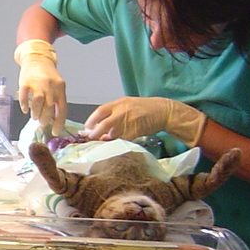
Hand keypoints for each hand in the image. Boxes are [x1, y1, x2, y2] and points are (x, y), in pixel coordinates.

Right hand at [14, 40, 67, 134]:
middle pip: (49, 107)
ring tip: (34, 117)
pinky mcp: (25, 82)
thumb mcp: (57, 87)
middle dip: (45, 119)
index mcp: (60, 89)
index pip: (62, 109)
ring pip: (38, 102)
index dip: (59, 122)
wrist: (37, 59)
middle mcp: (50, 86)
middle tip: (42, 123)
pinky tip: (25, 110)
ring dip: (36, 113)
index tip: (55, 132)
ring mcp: (37, 83)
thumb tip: (54, 120)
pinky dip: (25, 105)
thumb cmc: (48, 76)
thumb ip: (56, 101)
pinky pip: (25, 96)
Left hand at [84, 96, 206, 145]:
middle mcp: (122, 111)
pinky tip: (116, 145)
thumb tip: (100, 127)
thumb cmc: (144, 109)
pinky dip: (117, 143)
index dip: (91, 120)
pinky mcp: (136, 131)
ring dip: (105, 140)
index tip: (86, 128)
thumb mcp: (128, 105)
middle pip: (103, 124)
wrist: (163, 111)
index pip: (100, 111)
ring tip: (103, 143)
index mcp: (119, 103)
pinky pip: (123, 140)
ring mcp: (129, 121)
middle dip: (94, 133)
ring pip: (112, 134)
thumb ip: (115, 114)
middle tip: (90, 138)